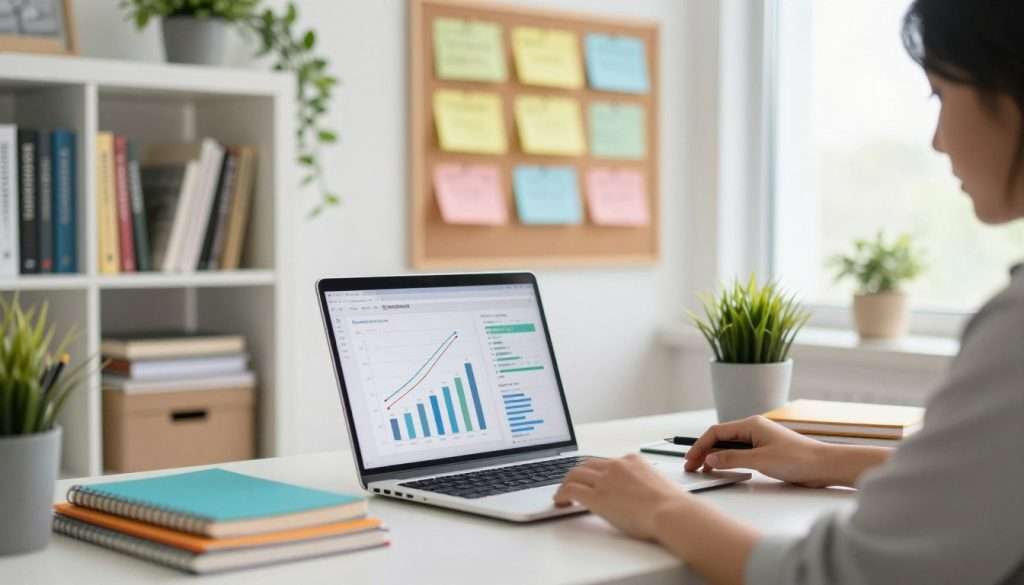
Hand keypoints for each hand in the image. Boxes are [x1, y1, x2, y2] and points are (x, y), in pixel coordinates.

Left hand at [554, 454, 691, 539]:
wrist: (670, 511)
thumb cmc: (671, 505)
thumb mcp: (658, 484)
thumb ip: (644, 482)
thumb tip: (641, 493)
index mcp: (632, 460)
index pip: (607, 462)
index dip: (596, 472)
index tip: (593, 479)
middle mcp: (616, 465)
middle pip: (587, 464)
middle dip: (577, 474)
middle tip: (572, 484)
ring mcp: (605, 479)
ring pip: (575, 474)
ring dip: (566, 483)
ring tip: (562, 494)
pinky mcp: (596, 495)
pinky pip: (571, 489)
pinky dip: (561, 494)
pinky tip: (560, 502)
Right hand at [684, 415, 833, 486]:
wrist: (824, 466)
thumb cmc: (798, 459)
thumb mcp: (760, 460)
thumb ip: (732, 458)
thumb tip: (710, 458)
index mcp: (751, 425)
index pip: (716, 432)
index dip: (700, 445)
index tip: (690, 459)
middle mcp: (753, 429)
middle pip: (720, 438)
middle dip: (704, 451)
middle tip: (693, 466)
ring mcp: (759, 440)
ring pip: (729, 446)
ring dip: (715, 456)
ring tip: (704, 469)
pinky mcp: (765, 451)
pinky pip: (740, 453)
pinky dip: (728, 460)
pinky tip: (723, 469)